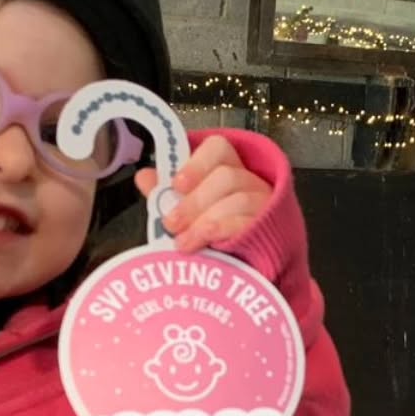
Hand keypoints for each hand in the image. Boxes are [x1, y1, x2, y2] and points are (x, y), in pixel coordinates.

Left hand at [134, 136, 271, 253]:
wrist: (249, 267)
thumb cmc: (217, 234)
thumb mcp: (190, 212)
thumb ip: (168, 194)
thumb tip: (145, 177)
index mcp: (230, 168)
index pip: (218, 148)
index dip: (196, 164)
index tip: (177, 185)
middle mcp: (251, 181)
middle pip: (226, 176)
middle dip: (194, 201)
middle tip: (171, 223)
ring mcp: (264, 203)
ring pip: (238, 199)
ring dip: (204, 220)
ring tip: (183, 242)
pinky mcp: (269, 228)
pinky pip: (246, 223)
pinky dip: (220, 231)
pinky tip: (205, 242)